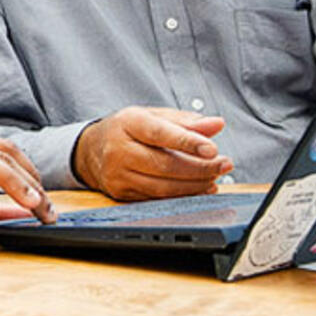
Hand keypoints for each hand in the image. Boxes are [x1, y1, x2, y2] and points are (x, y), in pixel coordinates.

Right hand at [73, 106, 231, 200]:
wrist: (90, 149)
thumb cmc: (127, 130)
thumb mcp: (153, 116)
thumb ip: (185, 121)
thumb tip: (216, 124)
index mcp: (127, 123)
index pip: (159, 133)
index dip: (187, 141)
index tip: (212, 148)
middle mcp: (118, 149)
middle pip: (164, 164)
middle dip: (200, 167)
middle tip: (224, 164)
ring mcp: (118, 174)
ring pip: (163, 186)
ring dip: (195, 185)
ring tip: (214, 177)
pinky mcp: (121, 193)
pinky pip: (157, 199)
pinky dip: (183, 196)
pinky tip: (199, 188)